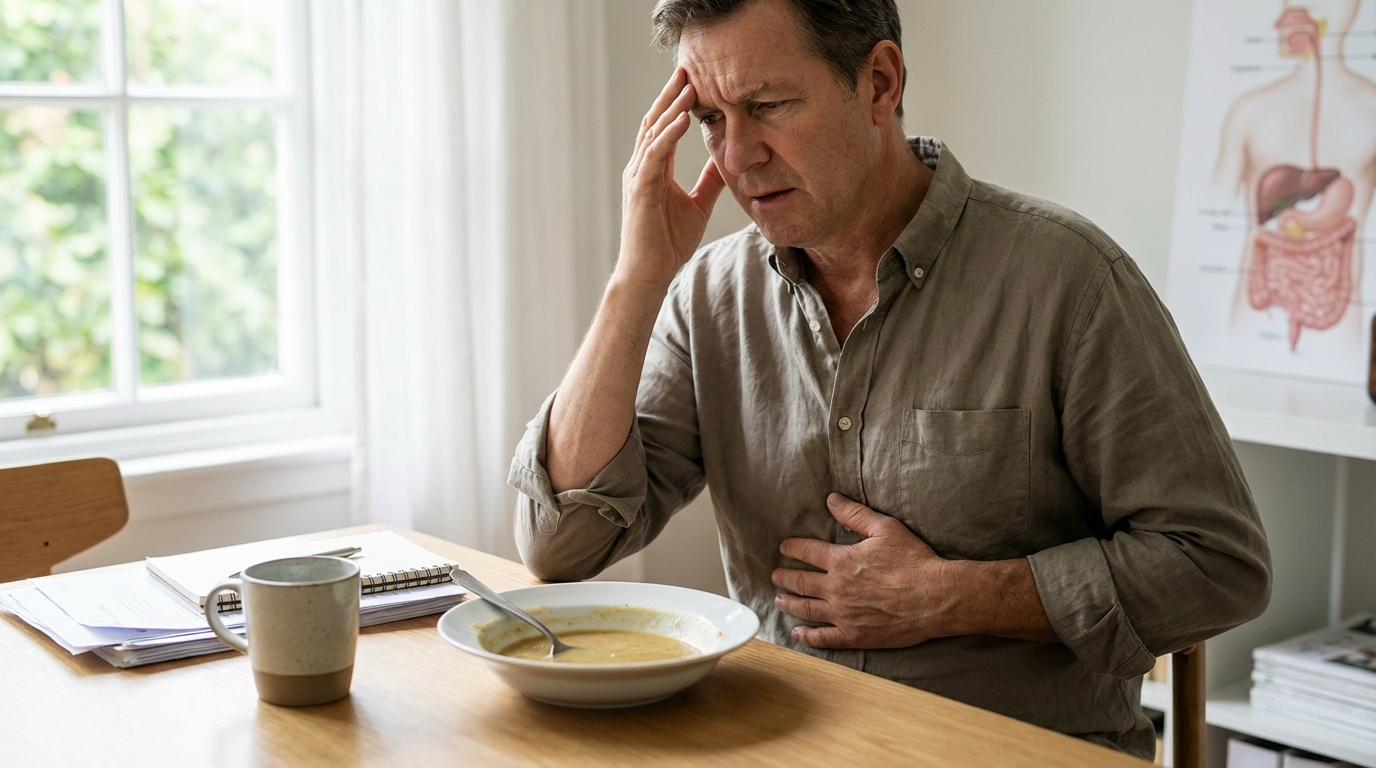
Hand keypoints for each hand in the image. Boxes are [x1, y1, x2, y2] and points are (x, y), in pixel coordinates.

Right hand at [617, 68, 726, 287]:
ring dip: (670, 108)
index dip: (676, 104)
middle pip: (655, 122)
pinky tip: (681, 119)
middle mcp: (641, 168)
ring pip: (654, 133)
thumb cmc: (667, 244)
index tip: (693, 82)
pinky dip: (668, 135)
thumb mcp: (697, 205)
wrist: (650, 274)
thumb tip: (723, 162)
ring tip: (687, 86)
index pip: (664, 128)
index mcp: (653, 170)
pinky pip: (654, 156)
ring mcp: (638, 178)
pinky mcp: (640, 190)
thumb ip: (707, 182)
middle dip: (670, 95)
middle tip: (687, 69)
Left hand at [772, 493, 953, 648]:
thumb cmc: (913, 561)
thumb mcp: (885, 528)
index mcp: (841, 561)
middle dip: (784, 577)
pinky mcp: (855, 636)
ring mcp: (844, 615)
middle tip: (775, 576)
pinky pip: (824, 637)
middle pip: (800, 582)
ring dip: (789, 603)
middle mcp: (836, 589)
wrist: (936, 597)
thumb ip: (855, 514)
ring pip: (806, 609)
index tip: (784, 548)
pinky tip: (798, 632)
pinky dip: (808, 635)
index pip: (807, 552)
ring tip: (779, 600)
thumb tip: (831, 500)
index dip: (792, 548)